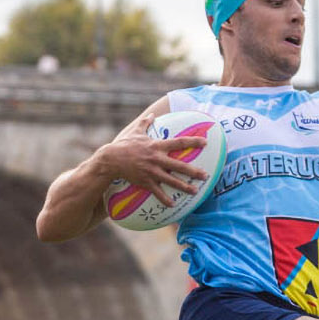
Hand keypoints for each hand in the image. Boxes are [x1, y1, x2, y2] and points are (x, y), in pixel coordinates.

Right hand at [96, 112, 210, 205]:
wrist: (111, 159)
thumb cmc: (124, 145)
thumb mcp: (135, 131)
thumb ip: (145, 123)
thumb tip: (151, 114)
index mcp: (157, 146)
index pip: (179, 142)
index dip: (193, 141)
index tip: (205, 143)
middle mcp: (157, 159)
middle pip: (179, 166)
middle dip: (193, 171)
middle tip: (206, 175)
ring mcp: (152, 171)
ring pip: (171, 180)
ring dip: (184, 186)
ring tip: (195, 191)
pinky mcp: (145, 181)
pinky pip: (157, 191)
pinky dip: (165, 199)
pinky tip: (173, 205)